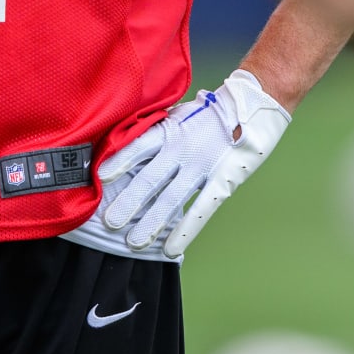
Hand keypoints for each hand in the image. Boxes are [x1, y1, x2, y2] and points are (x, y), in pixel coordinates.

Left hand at [99, 70, 290, 258]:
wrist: (254, 105)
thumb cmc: (211, 111)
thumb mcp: (179, 113)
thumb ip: (157, 129)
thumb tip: (125, 141)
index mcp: (170, 130)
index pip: (137, 147)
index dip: (118, 162)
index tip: (99, 178)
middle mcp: (182, 149)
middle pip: (149, 179)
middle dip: (128, 203)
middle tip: (109, 223)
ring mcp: (202, 167)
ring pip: (171, 199)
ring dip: (150, 222)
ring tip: (132, 242)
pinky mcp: (222, 181)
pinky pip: (200, 209)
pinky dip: (184, 230)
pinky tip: (170, 249)